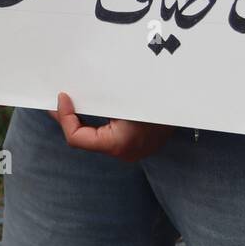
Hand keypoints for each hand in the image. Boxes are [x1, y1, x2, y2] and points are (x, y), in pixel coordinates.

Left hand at [49, 93, 172, 161]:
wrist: (188, 103)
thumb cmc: (157, 96)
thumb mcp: (123, 95)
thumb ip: (97, 97)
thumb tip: (69, 93)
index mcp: (120, 143)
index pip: (77, 138)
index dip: (64, 117)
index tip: (62, 97)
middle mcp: (123, 152)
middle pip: (83, 138)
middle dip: (67, 118)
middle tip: (56, 101)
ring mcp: (130, 150)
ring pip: (93, 137)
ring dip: (81, 119)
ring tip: (70, 101)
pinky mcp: (134, 144)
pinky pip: (106, 135)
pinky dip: (95, 121)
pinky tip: (89, 106)